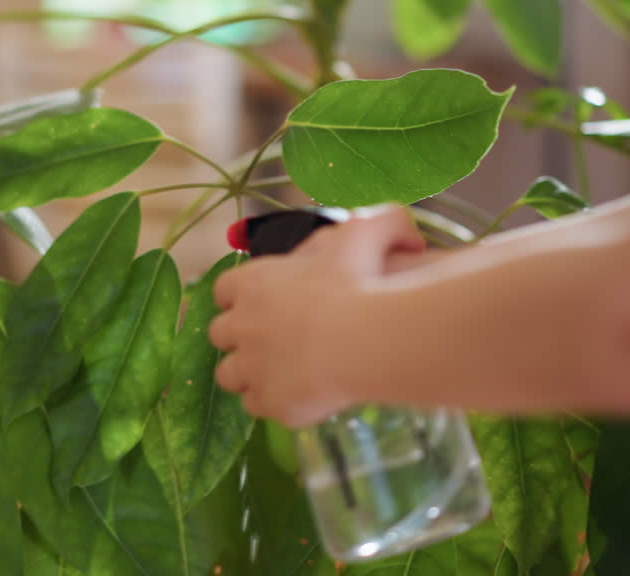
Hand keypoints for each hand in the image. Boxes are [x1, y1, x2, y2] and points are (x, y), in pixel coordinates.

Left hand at [208, 206, 426, 426]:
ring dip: (249, 373)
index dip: (241, 296)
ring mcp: (250, 367)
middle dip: (239, 336)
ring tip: (279, 373)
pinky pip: (256, 406)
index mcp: (253, 283)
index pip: (224, 289)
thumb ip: (382, 222)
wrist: (361, 338)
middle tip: (270, 340)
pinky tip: (295, 397)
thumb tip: (409, 236)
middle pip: (219, 333)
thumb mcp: (368, 231)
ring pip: (229, 374)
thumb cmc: (358, 279)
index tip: (262, 301)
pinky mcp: (268, 402)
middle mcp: (241, 325)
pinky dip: (272, 401)